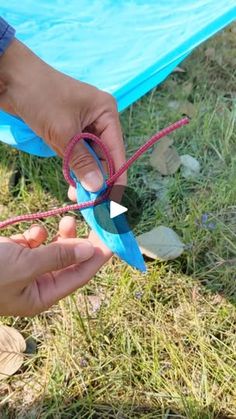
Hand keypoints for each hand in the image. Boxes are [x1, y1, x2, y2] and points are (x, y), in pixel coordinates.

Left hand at [0, 39, 125, 196]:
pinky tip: (72, 184)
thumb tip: (97, 188)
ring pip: (90, 157)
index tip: (113, 200)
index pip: (116, 151)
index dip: (116, 177)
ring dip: (85, 176)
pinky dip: (74, 168)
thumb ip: (81, 161)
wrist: (9, 77)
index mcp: (106, 112)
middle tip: (93, 203)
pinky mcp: (68, 130)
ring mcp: (83, 125)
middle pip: (105, 156)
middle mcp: (99, 119)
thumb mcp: (63, 132)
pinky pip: (76, 154)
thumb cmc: (39, 96)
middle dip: (98, 179)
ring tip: (79, 197)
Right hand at [0, 216, 110, 316]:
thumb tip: (89, 250)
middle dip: (79, 242)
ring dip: (61, 235)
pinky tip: (34, 232)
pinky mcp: (13, 253)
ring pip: (52, 250)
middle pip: (68, 262)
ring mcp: (25, 268)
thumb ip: (57, 258)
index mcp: (41, 297)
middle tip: (95, 223)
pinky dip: (37, 234)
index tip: (113, 240)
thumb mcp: (25, 267)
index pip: (79, 276)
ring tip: (68, 220)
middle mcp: (36, 284)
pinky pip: (34, 242)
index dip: (97, 258)